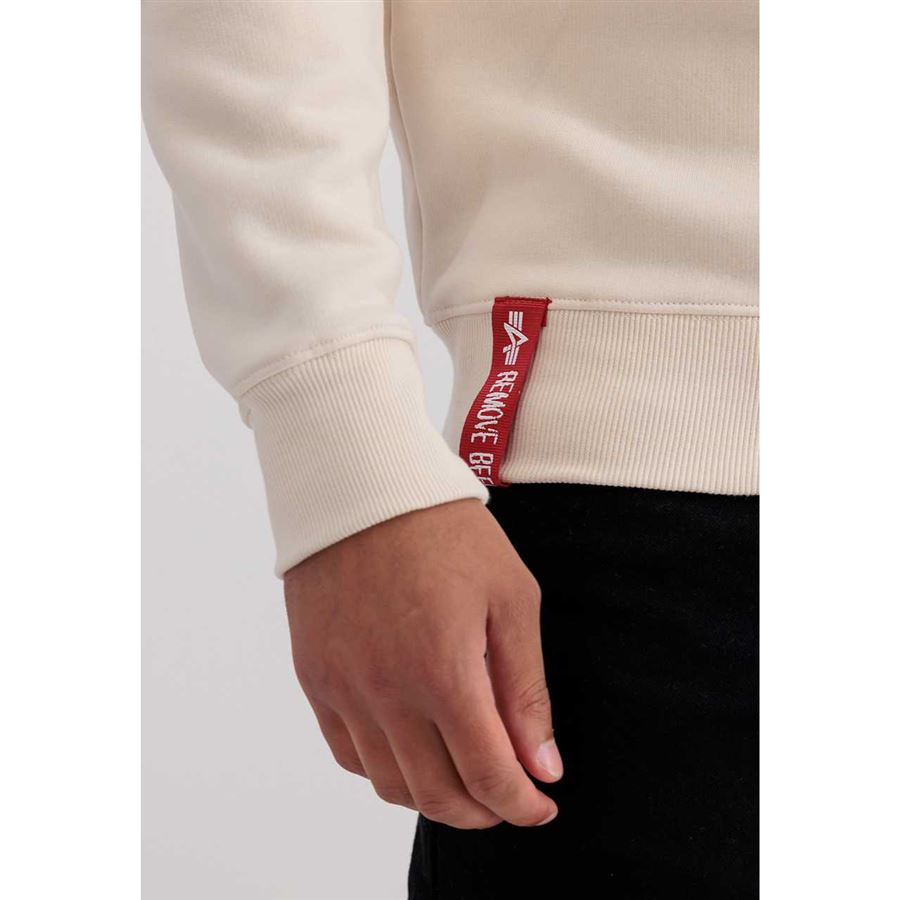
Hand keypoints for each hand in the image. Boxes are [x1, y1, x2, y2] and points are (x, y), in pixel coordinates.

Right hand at [284, 498, 562, 828]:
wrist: (364, 487)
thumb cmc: (445, 532)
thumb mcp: (510, 599)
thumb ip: (525, 689)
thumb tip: (543, 765)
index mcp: (443, 673)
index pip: (488, 776)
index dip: (521, 805)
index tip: (541, 805)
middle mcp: (386, 693)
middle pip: (437, 794)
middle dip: (482, 812)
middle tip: (506, 797)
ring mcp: (343, 688)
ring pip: (388, 783)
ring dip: (433, 796)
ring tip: (462, 775)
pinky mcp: (315, 676)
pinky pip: (347, 752)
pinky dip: (384, 768)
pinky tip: (410, 749)